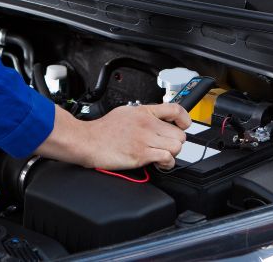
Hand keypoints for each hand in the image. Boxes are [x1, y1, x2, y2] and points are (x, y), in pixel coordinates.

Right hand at [35, 103, 191, 169]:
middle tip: (165, 146)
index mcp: (143, 111)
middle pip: (179, 134)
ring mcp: (144, 138)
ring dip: (171, 154)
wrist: (87, 141)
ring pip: (176, 147)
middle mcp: (146, 123)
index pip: (175, 109)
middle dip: (175, 142)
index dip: (185, 119)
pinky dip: (166, 164)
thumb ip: (142, 115)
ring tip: (161, 156)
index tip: (184, 125)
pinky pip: (167, 158)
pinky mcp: (141, 154)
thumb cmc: (102, 130)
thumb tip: (156, 119)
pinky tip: (158, 163)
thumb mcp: (124, 113)